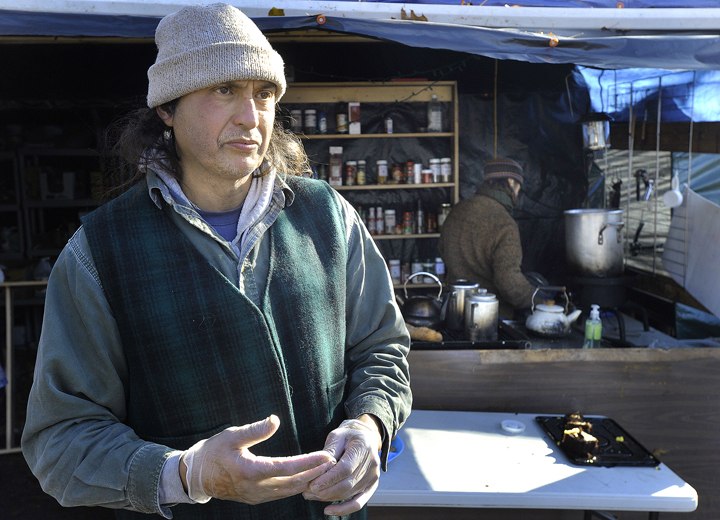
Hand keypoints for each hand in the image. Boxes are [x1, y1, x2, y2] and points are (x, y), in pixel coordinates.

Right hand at [180, 415, 334, 503]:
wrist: (195, 476)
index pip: (287, 467)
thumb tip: (275, 420)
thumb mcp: (231, 436)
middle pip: (293, 483)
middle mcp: (256, 488)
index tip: (326, 456)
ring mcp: (256, 496)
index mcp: (250, 471)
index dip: (309, 462)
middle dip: (316, 473)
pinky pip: (282, 494)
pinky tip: (308, 480)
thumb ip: (255, 430)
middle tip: (334, 462)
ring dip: (309, 482)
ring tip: (326, 471)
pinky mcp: (256, 498)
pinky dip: (297, 487)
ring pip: (289, 491)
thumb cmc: (213, 451)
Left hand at [303, 415, 381, 515]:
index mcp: (363, 448)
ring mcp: (373, 476)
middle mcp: (372, 464)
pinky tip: (329, 510)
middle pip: (347, 484)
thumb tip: (316, 468)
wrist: (365, 437)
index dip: (329, 479)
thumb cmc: (347, 436)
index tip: (312, 485)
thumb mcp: (336, 436)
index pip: (345, 468)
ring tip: (311, 496)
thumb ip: (328, 452)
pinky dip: (344, 509)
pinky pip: (358, 502)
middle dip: (326, 491)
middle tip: (307, 492)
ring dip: (329, 498)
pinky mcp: (372, 486)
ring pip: (349, 493)